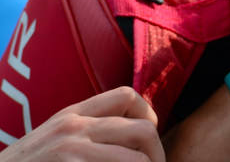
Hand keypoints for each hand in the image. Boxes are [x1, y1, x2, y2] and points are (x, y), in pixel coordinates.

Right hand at [0, 86, 164, 161]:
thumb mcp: (53, 138)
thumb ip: (86, 129)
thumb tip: (131, 133)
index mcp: (72, 114)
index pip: (128, 95)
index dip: (148, 115)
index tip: (145, 141)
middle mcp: (74, 127)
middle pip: (143, 130)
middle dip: (156, 154)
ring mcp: (72, 149)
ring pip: (137, 160)